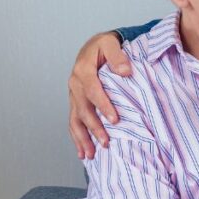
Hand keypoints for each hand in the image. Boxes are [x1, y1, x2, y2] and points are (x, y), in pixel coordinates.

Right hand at [67, 31, 131, 159]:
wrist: (93, 46)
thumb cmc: (104, 45)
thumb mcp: (111, 43)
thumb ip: (117, 56)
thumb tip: (125, 71)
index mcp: (83, 70)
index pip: (93, 90)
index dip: (103, 105)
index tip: (115, 119)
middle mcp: (75, 84)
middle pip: (83, 109)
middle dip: (94, 128)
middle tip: (106, 143)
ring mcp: (73, 95)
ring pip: (75, 119)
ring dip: (82, 138)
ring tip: (90, 155)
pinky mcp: (75, 102)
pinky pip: (74, 121)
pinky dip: (77, 138)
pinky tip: (82, 152)